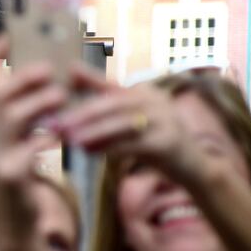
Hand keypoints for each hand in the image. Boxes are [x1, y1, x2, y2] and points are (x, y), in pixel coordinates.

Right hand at [0, 34, 65, 185]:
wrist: (14, 204)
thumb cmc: (21, 157)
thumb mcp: (18, 129)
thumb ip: (27, 104)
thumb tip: (50, 70)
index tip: (6, 35)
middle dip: (22, 79)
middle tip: (49, 70)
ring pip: (11, 120)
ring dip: (37, 104)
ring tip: (61, 97)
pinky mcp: (10, 172)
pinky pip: (27, 151)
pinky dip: (45, 139)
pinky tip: (60, 133)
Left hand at [55, 64, 197, 176]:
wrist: (193, 167)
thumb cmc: (154, 142)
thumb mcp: (129, 122)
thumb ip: (104, 105)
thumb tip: (72, 83)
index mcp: (144, 92)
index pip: (109, 87)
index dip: (86, 84)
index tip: (60, 83)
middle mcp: (156, 100)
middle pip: (112, 104)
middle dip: (81, 115)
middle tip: (57, 124)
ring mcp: (164, 120)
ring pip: (120, 124)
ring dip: (92, 132)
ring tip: (70, 140)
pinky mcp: (167, 142)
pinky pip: (132, 144)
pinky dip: (108, 148)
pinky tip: (89, 153)